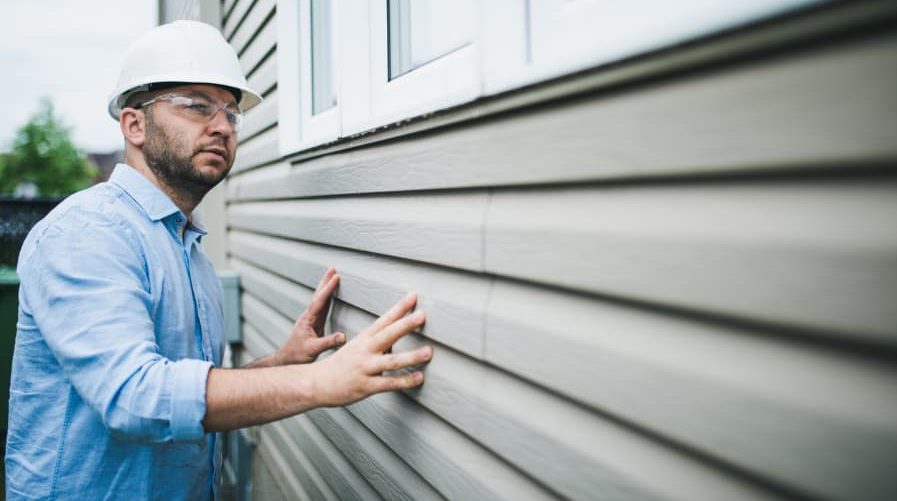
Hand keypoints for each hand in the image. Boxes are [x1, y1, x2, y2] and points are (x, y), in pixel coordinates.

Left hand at [276, 268, 344, 364]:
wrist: (285, 360)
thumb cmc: (296, 355)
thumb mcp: (313, 350)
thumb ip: (328, 342)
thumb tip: (344, 337)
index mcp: (308, 320)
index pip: (320, 301)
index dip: (328, 289)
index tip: (336, 277)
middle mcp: (308, 317)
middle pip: (318, 296)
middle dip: (325, 282)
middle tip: (332, 269)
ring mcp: (310, 320)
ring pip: (319, 300)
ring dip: (326, 288)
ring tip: (332, 277)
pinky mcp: (313, 324)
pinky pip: (322, 307)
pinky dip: (327, 299)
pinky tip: (329, 297)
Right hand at [311, 292, 432, 406]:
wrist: (316, 383)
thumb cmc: (341, 365)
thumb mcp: (357, 347)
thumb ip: (378, 342)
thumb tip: (398, 338)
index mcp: (364, 339)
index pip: (384, 320)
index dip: (399, 308)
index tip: (413, 297)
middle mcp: (365, 351)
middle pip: (387, 335)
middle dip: (405, 324)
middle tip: (422, 315)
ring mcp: (365, 368)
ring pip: (391, 361)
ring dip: (411, 356)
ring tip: (429, 352)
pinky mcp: (365, 386)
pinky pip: (388, 384)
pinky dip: (405, 381)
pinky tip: (419, 378)